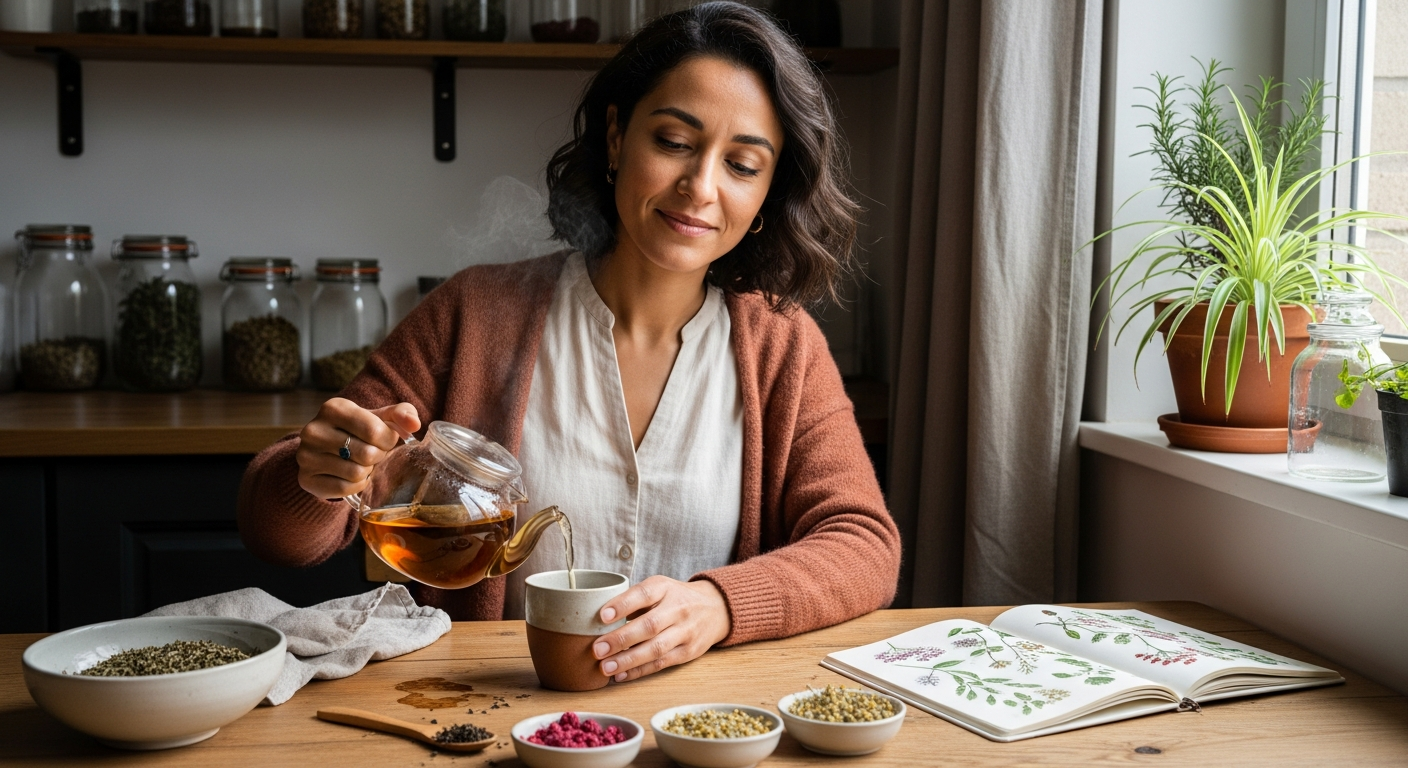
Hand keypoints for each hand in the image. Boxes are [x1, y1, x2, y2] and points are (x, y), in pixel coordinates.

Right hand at [295, 398, 420, 499]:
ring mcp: (306, 455)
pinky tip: (350, 475)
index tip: (386, 440)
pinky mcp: (306, 478)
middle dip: (378, 456)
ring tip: (361, 463)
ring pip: (356, 473)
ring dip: (367, 471)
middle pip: (367, 453)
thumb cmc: (358, 430)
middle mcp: (314, 430)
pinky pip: (344, 489)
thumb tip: (414, 424)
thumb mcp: (379, 417)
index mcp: (333, 408)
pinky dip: (355, 485)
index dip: (388, 440)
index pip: (374, 430)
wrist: (325, 451)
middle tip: (373, 454)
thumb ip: (401, 414)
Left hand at [592, 576, 730, 682]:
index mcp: (665, 588)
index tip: (602, 616)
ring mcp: (685, 632)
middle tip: (597, 649)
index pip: (645, 594)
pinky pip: (661, 663)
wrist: (715, 608)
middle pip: (650, 625)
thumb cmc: (675, 598)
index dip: (623, 605)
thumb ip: (634, 600)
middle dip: (621, 639)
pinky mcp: (688, 652)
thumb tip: (597, 620)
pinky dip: (639, 671)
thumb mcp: (659, 588)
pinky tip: (620, 675)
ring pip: (656, 649)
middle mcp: (678, 609)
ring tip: (605, 667)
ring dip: (628, 660)